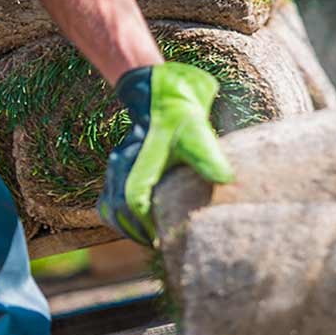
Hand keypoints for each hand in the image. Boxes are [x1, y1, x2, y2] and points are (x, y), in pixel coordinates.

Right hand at [99, 63, 233, 244]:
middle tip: (160, 243)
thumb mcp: (197, 130)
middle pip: (118, 211)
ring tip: (152, 238)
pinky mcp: (119, 169)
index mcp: (138, 161)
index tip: (163, 240)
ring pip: (110, 208)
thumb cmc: (179, 112)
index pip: (134, 203)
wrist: (161, 91)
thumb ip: (209, 155)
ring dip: (128, 227)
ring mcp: (116, 167)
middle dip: (137, 232)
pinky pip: (108, 201)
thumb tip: (226, 179)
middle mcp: (121, 166)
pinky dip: (120, 217)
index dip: (146, 225)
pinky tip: (141, 224)